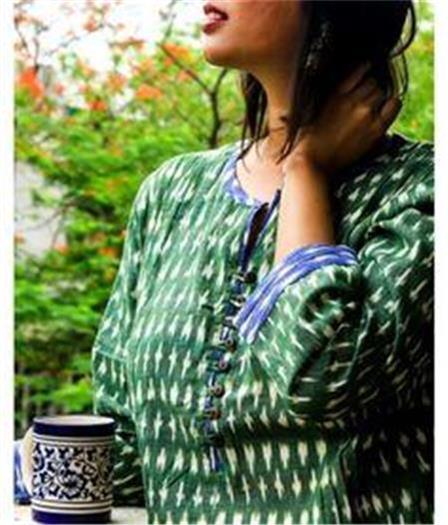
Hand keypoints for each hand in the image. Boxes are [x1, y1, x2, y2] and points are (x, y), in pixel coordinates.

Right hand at [283, 62, 402, 176]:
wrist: (310, 164)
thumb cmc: (304, 144)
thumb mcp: (307, 113)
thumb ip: (320, 98)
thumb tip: (318, 89)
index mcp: (333, 92)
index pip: (360, 69)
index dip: (362, 76)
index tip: (360, 85)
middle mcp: (350, 98)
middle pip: (373, 82)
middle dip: (369, 91)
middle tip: (362, 107)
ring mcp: (363, 112)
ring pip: (381, 92)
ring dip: (378, 100)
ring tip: (369, 114)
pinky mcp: (374, 128)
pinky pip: (394, 104)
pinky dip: (391, 106)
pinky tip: (382, 115)